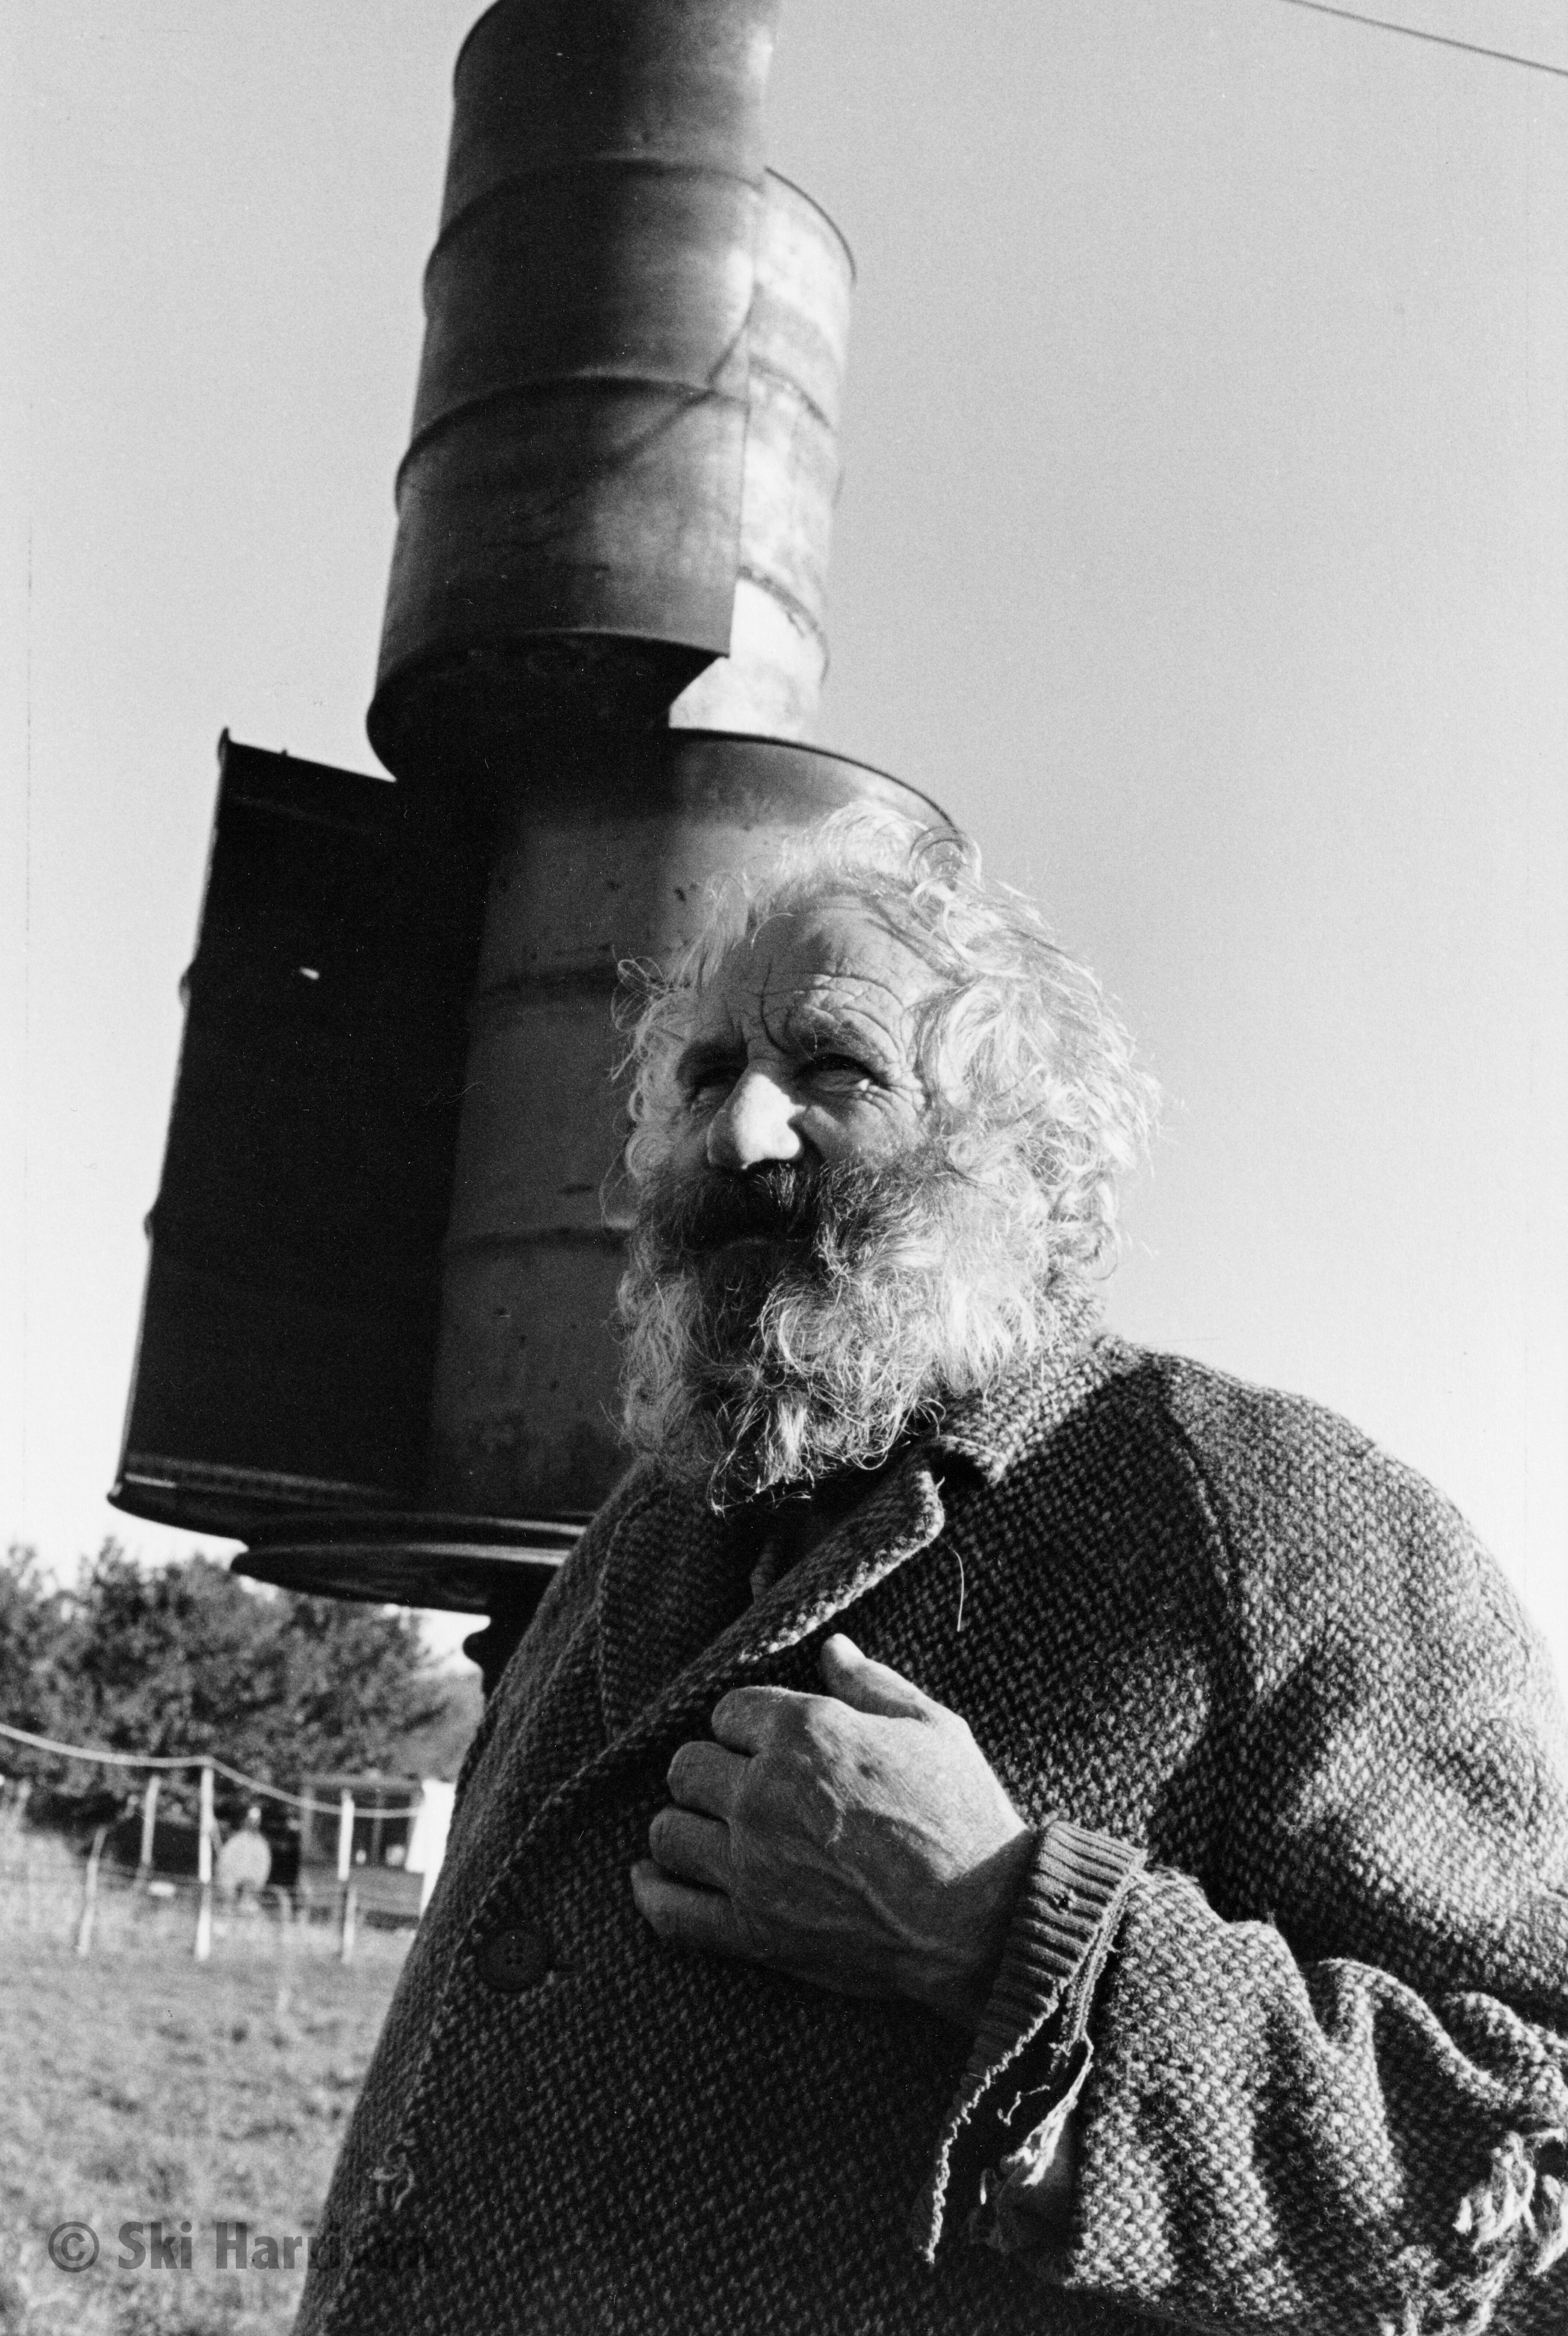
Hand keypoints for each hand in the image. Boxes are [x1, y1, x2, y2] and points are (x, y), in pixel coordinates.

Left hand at [631, 1633, 1033, 2026]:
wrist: (983, 1922)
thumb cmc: (964, 1816)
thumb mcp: (933, 1727)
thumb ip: (872, 1684)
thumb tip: (831, 1648)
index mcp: (807, 1732)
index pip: (729, 1710)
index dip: (748, 1722)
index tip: (766, 1737)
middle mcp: (764, 1794)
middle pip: (688, 1766)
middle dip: (711, 1767)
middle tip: (740, 1781)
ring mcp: (752, 1866)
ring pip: (668, 1830)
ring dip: (684, 1822)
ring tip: (707, 1825)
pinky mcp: (753, 1931)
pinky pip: (671, 1912)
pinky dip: (653, 1892)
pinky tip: (651, 1876)